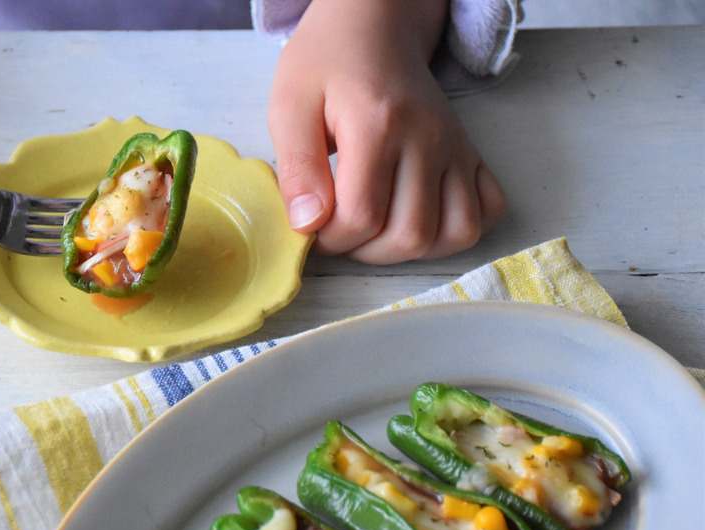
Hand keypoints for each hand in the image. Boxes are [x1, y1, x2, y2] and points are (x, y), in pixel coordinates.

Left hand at [268, 0, 506, 263]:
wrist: (373, 28)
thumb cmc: (326, 64)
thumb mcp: (290, 106)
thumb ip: (297, 168)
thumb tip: (307, 224)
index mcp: (379, 126)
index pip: (361, 217)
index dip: (328, 240)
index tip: (309, 227)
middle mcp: (428, 139)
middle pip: (410, 236)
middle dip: (365, 251)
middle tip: (338, 229)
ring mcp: (456, 148)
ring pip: (454, 234)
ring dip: (410, 250)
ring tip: (375, 229)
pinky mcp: (470, 153)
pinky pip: (488, 210)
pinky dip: (457, 229)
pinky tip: (419, 217)